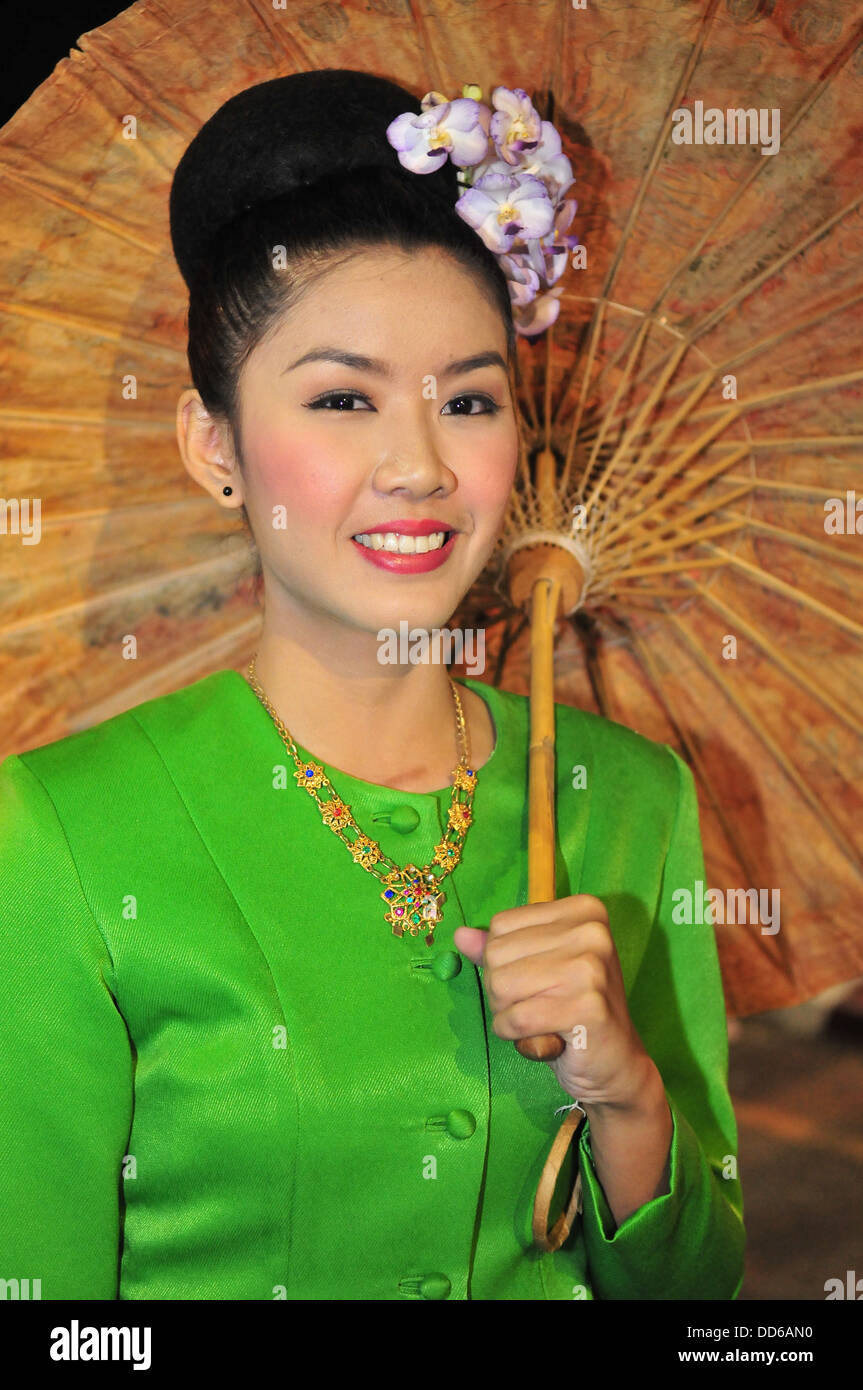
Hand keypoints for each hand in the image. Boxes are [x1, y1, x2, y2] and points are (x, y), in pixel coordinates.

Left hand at [454, 893, 655, 1107]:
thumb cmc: (573, 1011)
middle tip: (538, 1007)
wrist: (616, 1063)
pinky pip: (516, 1018)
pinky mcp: (588, 1007)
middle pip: (497, 954)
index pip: (501, 925)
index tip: (535, 980)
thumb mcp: (538, 969)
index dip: (502, 961)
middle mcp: (591, 931)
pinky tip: (543, 1040)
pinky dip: (515, 1035)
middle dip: (502, 990)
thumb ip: (500, 948)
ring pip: (500, 986)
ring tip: (541, 1022)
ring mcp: (592, 968)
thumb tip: (461, 935)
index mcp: (582, 911)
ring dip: (507, 1014)